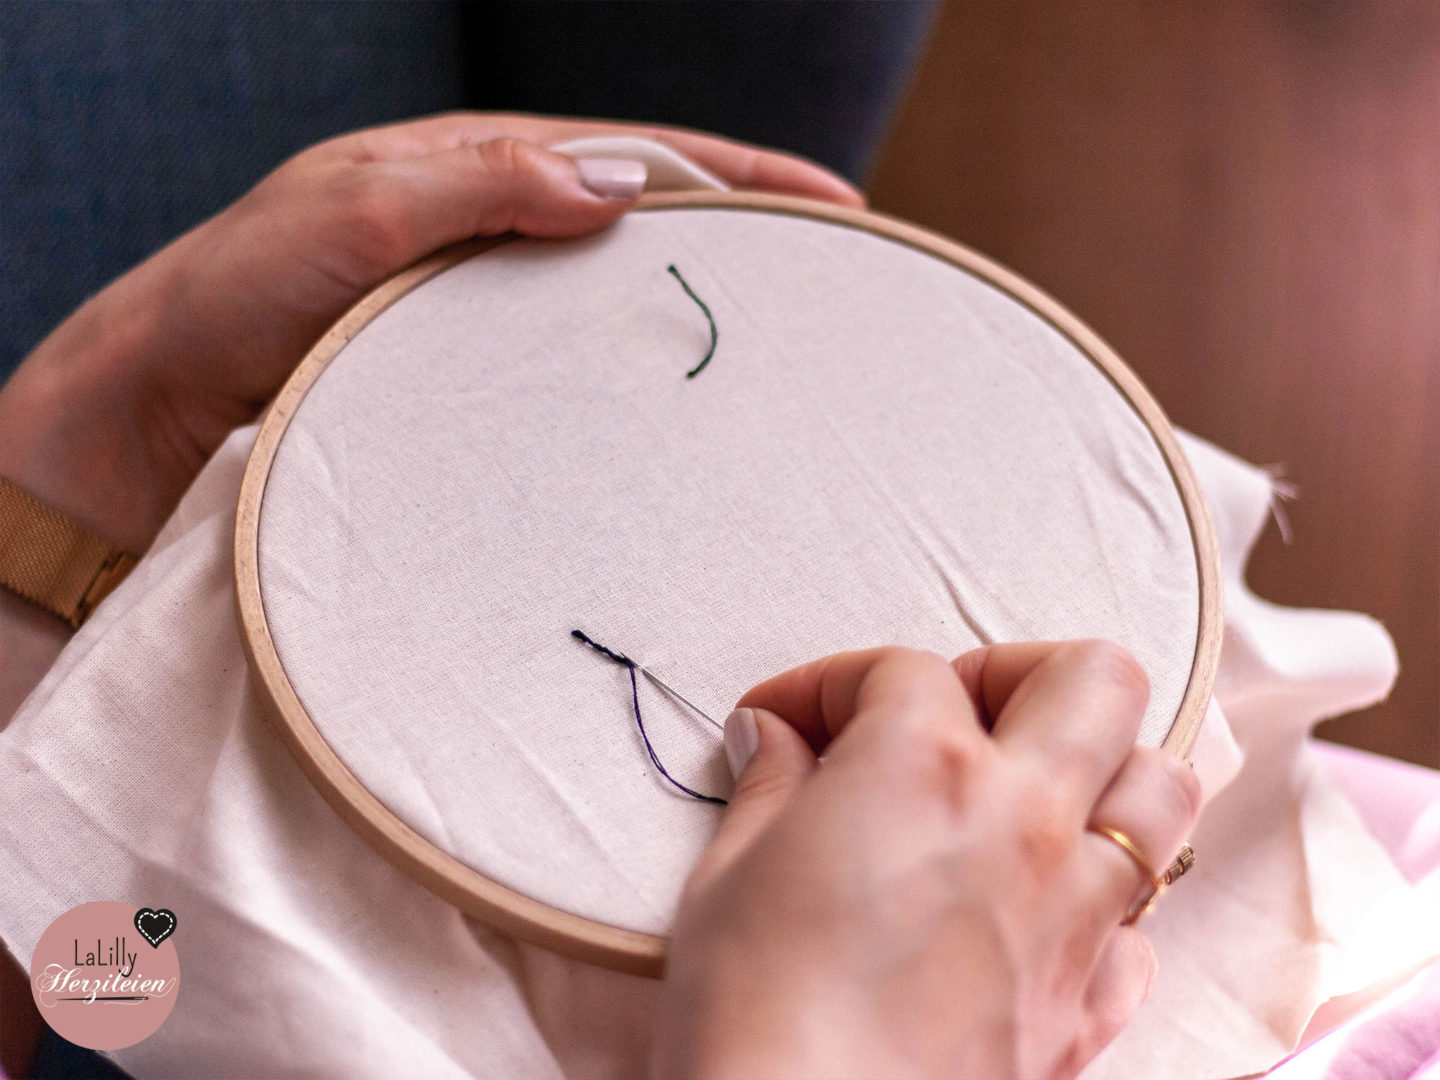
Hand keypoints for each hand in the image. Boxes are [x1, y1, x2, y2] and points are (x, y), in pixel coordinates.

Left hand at [0, 113, 861, 551]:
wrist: (152, 413)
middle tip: (839, 285)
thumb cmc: (234, 296)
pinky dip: (637, 392)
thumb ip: (480, 184)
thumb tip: (619, 183)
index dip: (745, 174)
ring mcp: (490, 320)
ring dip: (701, 325)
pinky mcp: (474, 393)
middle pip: (651, 229)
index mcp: (476, 168)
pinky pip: (578, 384)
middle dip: (750, 245)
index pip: (640, 156)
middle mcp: (496, 239)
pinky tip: (677, 427)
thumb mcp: (354, 209)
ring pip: (621, 312)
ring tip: (785, 356)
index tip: (835, 203)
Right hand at [654, 641, 1200, 1078]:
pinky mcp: (1087, 1011)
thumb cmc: (753, 1014)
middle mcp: (1024, 821)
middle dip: (1019, 671)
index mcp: (925, 766)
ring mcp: (1074, 918)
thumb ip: (769, 784)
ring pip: (1163, 791)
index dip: (829, 682)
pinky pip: (1142, 934)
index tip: (785, 723)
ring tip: (1030, 791)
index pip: (901, 668)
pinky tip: (1038, 919)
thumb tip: (772, 738)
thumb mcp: (729, 873)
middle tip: (949, 711)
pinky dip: (1106, 909)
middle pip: (1095, 678)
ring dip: (1104, 770)